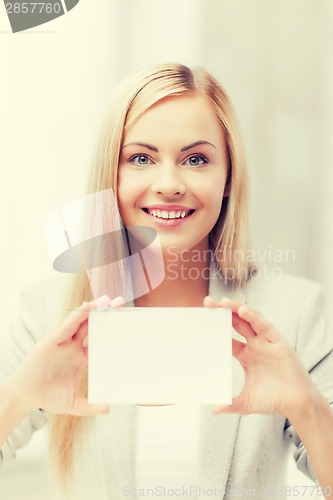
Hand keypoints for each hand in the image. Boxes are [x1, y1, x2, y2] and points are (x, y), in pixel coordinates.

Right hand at [10, 295, 124, 416]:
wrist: (24, 397)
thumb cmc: (47, 397)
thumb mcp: (74, 403)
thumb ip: (90, 406)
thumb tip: (108, 408)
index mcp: (80, 358)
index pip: (99, 341)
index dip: (111, 332)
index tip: (125, 325)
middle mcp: (72, 347)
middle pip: (92, 325)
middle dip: (105, 314)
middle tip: (121, 303)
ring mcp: (63, 343)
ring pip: (80, 321)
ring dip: (93, 309)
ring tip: (108, 300)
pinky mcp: (52, 341)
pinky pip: (67, 326)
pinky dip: (78, 316)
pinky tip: (88, 307)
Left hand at [204, 296, 319, 419]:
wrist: (297, 404)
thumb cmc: (273, 399)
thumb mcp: (246, 402)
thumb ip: (229, 404)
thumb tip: (212, 410)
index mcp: (246, 355)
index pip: (228, 336)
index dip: (216, 327)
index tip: (202, 320)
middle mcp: (255, 345)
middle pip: (236, 322)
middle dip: (223, 311)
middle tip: (207, 302)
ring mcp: (266, 342)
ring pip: (250, 319)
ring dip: (237, 309)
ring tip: (223, 302)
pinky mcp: (279, 343)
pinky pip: (265, 326)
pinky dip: (254, 317)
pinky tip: (242, 310)